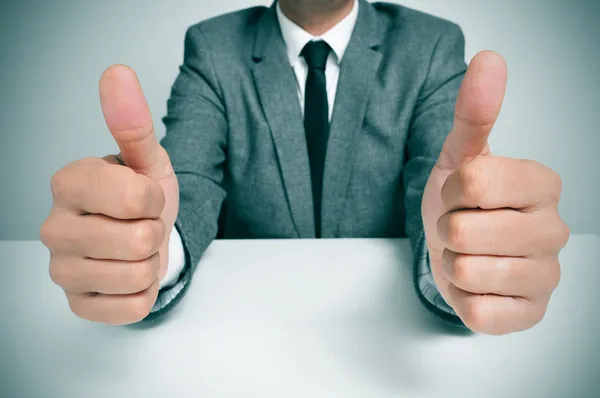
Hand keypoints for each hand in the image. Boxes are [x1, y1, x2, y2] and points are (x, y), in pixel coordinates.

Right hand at [40, 65, 179, 324]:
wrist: (140, 234)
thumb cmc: (140, 196)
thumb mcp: (146, 159)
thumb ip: (132, 122)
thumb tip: (118, 73)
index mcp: (68, 183)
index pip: (136, 198)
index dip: (155, 199)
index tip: (146, 196)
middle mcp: (54, 227)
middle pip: (138, 241)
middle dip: (155, 232)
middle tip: (142, 224)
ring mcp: (62, 269)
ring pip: (138, 275)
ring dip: (151, 262)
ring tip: (136, 247)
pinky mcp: (78, 303)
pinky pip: (132, 307)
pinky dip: (145, 292)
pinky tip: (130, 273)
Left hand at [421, 51, 569, 334]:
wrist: (456, 250)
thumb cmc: (462, 204)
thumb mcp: (461, 156)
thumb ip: (475, 113)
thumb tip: (489, 61)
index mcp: (542, 183)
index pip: (473, 182)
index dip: (450, 191)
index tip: (461, 195)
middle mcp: (554, 230)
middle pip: (465, 230)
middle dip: (447, 229)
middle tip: (460, 227)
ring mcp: (546, 276)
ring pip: (467, 270)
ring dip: (452, 263)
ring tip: (467, 254)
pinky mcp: (530, 313)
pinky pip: (477, 312)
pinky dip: (461, 296)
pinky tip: (475, 284)